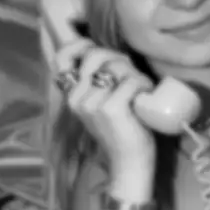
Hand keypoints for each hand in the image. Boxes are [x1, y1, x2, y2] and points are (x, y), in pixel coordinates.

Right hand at [53, 39, 156, 169]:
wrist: (129, 164)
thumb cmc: (122, 131)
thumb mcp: (103, 104)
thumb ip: (99, 82)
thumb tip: (110, 55)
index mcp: (71, 96)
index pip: (63, 58)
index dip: (80, 45)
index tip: (96, 46)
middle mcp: (76, 98)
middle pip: (96, 55)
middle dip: (119, 58)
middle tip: (133, 76)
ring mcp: (91, 103)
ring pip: (116, 67)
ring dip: (136, 74)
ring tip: (142, 90)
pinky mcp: (110, 109)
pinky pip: (131, 80)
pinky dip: (144, 84)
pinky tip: (147, 96)